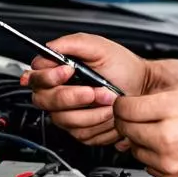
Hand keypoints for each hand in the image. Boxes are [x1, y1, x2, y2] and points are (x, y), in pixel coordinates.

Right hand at [23, 34, 150, 147]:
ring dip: (91, 111)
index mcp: (57, 70)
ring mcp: (67, 113)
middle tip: (96, 90)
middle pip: (45, 101)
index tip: (69, 71)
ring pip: (64, 120)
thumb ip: (73, 43)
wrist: (142, 88)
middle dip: (73, 97)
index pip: (35, 77)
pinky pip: (80, 132)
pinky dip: (98, 123)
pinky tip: (108, 112)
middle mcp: (58, 92)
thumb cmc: (123, 67)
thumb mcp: (100, 47)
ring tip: (109, 99)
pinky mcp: (79, 130)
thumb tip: (49, 48)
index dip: (50, 77)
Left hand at [112, 83, 177, 176]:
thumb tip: (136, 100)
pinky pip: (150, 168)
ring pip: (135, 151)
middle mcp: (166, 139)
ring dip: (143, 141)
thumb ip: (160, 94)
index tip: (125, 104)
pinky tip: (173, 147)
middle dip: (129, 121)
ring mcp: (169, 163)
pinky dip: (156, 157)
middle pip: (125, 130)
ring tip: (163, 132)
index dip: (122, 104)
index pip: (124, 108)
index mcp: (170, 111)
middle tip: (142, 117)